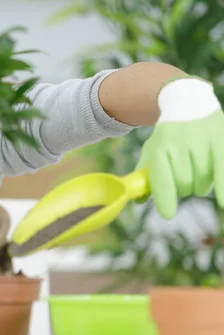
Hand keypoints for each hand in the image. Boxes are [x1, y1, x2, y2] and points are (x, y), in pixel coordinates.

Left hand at [136, 76, 223, 218]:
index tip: (168, 214)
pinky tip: (223, 202)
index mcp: (160, 146)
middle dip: (184, 188)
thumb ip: (144, 175)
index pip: (162, 177)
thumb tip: (139, 200)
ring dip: (201, 185)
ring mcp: (202, 140)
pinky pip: (222, 169)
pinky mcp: (220, 139)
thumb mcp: (152, 150)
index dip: (165, 197)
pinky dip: (222, 186)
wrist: (189, 102)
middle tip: (184, 180)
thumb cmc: (169, 135)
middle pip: (184, 182)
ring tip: (198, 171)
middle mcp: (181, 142)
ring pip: (203, 180)